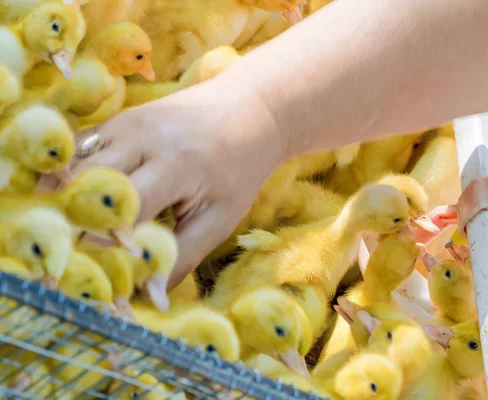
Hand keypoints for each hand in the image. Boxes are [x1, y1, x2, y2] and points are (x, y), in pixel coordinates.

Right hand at [40, 80, 283, 289]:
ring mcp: (122, 124)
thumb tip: (149, 300)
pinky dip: (67, 180)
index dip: (104, 249)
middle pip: (82, 186)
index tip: (94, 281)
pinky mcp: (114, 121)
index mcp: (174, 164)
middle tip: (65, 263)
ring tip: (61, 237)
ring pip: (69, 167)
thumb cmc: (238, 168)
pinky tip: (70, 205)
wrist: (247, 110)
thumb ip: (181, 257)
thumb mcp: (221, 217)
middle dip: (71, 226)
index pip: (121, 211)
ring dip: (62, 203)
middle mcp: (139, 138)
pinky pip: (76, 152)